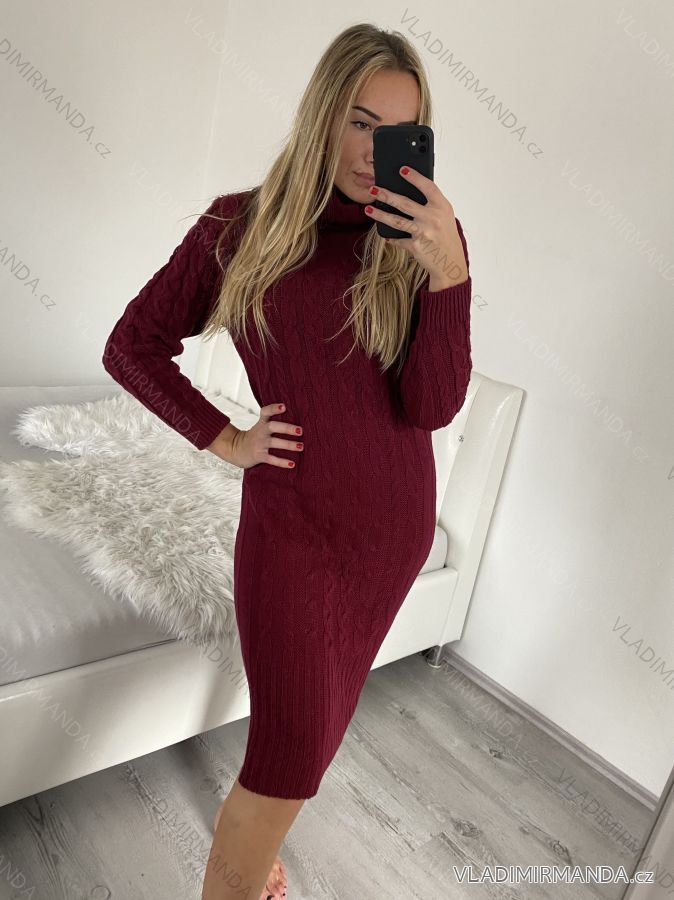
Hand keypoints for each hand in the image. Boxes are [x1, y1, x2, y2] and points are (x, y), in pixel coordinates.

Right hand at [212, 402, 303, 469]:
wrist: (236, 449)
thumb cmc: (255, 437)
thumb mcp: (260, 426)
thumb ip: (273, 422)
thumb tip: (296, 419)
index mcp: (262, 423)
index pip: (266, 412)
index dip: (274, 408)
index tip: (284, 406)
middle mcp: (261, 432)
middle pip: (273, 426)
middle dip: (287, 428)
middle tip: (300, 431)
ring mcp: (259, 444)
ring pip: (274, 443)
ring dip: (289, 445)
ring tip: (301, 446)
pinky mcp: (258, 456)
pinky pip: (272, 459)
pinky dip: (282, 462)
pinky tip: (292, 464)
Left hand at [364, 166, 467, 288]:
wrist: (450, 262)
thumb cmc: (446, 235)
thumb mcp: (444, 216)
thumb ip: (431, 204)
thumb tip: (408, 191)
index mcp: (442, 207)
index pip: (427, 187)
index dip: (415, 177)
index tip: (402, 169)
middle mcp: (433, 218)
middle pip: (405, 203)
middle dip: (387, 195)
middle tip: (373, 189)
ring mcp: (424, 232)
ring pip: (397, 221)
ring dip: (381, 215)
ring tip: (369, 209)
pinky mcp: (416, 246)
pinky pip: (399, 240)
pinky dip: (391, 238)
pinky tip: (385, 235)